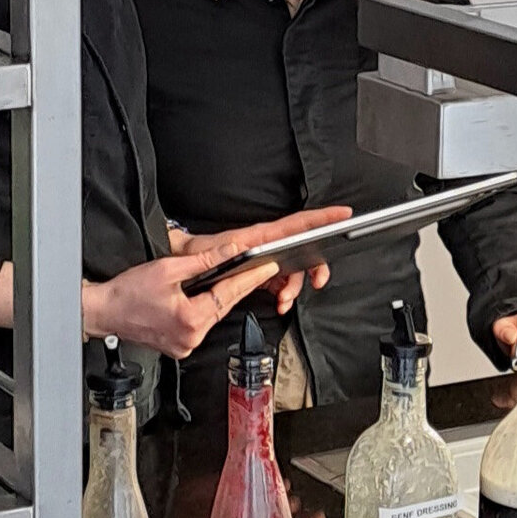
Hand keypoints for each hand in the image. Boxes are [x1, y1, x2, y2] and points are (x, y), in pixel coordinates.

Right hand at [80, 242, 298, 358]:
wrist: (104, 311)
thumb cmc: (127, 293)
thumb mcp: (168, 269)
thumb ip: (204, 260)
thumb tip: (230, 251)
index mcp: (190, 319)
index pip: (229, 294)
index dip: (250, 278)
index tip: (266, 268)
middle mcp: (190, 337)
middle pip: (223, 306)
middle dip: (239, 287)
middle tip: (258, 270)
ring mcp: (185, 344)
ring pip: (213, 316)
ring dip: (221, 298)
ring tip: (232, 279)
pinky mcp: (178, 346)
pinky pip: (200, 324)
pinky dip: (205, 310)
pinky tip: (206, 298)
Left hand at [169, 205, 352, 310]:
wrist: (174, 272)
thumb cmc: (185, 257)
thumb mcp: (197, 255)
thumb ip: (219, 253)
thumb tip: (240, 250)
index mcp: (252, 238)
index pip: (292, 224)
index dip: (320, 218)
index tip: (342, 214)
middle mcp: (261, 245)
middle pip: (302, 248)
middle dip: (315, 265)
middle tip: (318, 279)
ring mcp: (262, 258)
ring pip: (293, 269)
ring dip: (295, 287)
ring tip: (285, 301)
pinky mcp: (258, 272)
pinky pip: (281, 281)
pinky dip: (285, 293)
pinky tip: (280, 303)